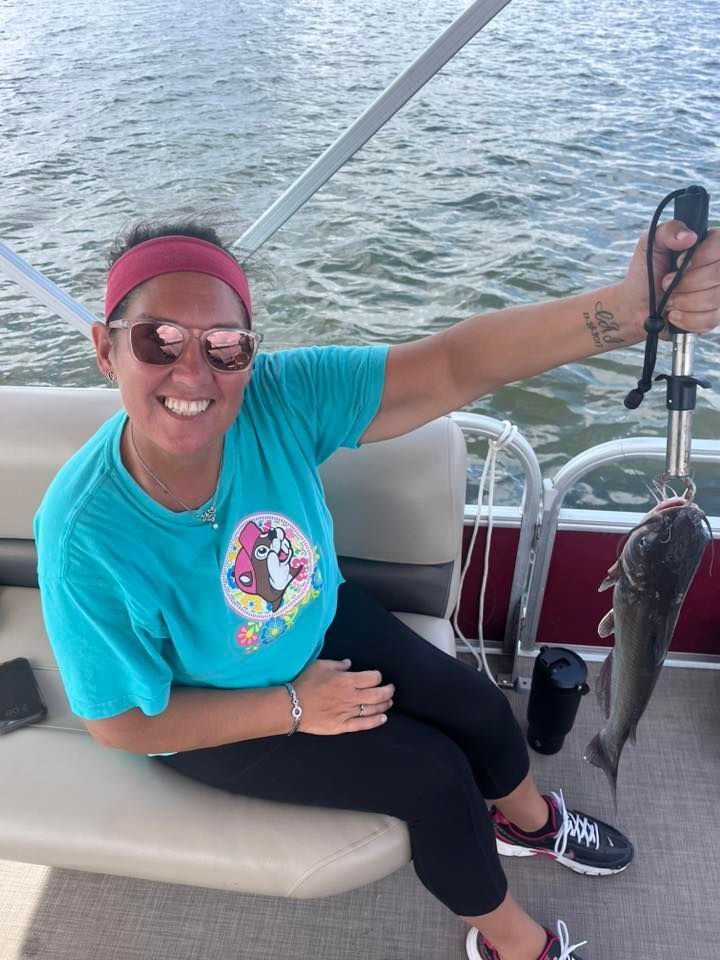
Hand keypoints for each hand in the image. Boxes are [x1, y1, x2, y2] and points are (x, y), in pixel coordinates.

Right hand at [293, 658, 394, 733]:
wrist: (292, 706)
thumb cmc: (305, 683)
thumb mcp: (320, 665)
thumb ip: (338, 664)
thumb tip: (349, 664)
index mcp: (347, 680)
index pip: (372, 678)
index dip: (377, 676)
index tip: (377, 676)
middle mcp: (351, 697)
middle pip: (378, 694)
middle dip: (388, 691)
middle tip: (391, 689)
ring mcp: (348, 712)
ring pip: (373, 709)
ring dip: (384, 705)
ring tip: (389, 702)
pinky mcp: (343, 726)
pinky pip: (363, 724)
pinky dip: (376, 721)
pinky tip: (383, 718)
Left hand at [620, 221, 719, 340]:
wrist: (635, 306)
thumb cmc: (645, 273)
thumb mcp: (650, 244)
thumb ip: (668, 231)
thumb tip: (689, 237)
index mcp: (708, 246)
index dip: (701, 256)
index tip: (676, 263)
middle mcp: (718, 268)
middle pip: (718, 274)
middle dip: (685, 283)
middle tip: (665, 283)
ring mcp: (718, 293)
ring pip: (715, 298)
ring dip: (683, 301)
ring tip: (668, 300)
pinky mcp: (714, 317)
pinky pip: (710, 319)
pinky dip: (687, 319)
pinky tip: (674, 315)